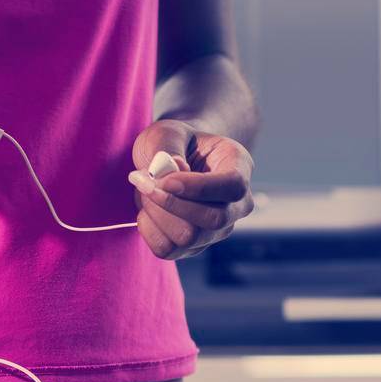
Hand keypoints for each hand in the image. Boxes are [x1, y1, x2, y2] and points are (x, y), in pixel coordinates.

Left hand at [128, 119, 255, 260]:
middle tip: (141, 179)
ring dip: (156, 213)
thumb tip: (171, 172)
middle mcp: (236, 204)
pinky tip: (147, 208)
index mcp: (239, 166)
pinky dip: (149, 229)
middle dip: (171, 202)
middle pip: (214, 219)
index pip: (233, 186)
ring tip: (145, 189)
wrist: (166, 159)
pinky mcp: (194, 246)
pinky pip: (169, 250)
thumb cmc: (173, 141)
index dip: (199, 187)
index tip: (166, 180)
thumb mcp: (168, 132)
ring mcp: (218, 229)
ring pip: (189, 238)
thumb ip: (168, 147)